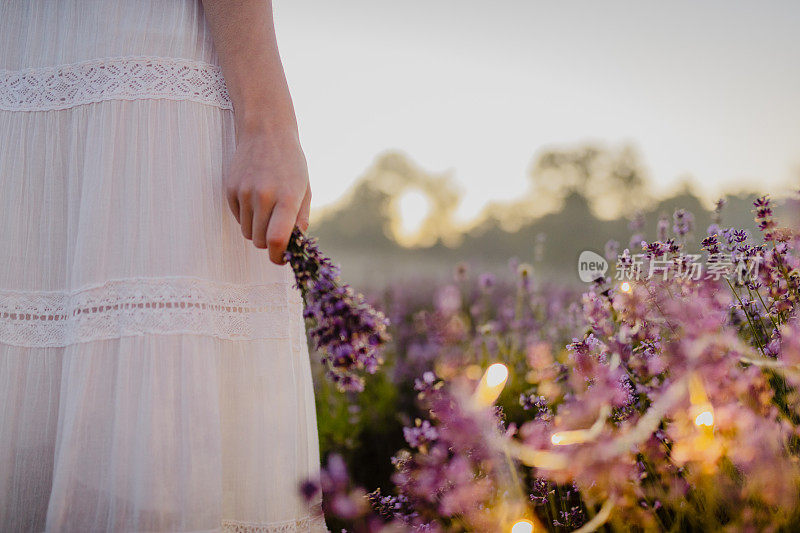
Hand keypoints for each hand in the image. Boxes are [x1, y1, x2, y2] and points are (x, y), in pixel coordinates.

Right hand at [223, 131, 310, 263]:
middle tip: (277, 231)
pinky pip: (238, 219)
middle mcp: (263, 196)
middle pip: (260, 241)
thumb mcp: (305, 190)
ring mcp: (244, 192)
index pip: (276, 240)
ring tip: (268, 211)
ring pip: (248, 233)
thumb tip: (294, 248)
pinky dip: (247, 217)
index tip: (281, 258)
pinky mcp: (230, 190)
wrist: (266, 133)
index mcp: (287, 197)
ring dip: (258, 230)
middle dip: (269, 243)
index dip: (277, 257)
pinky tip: (256, 199)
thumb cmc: (291, 164)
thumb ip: (300, 220)